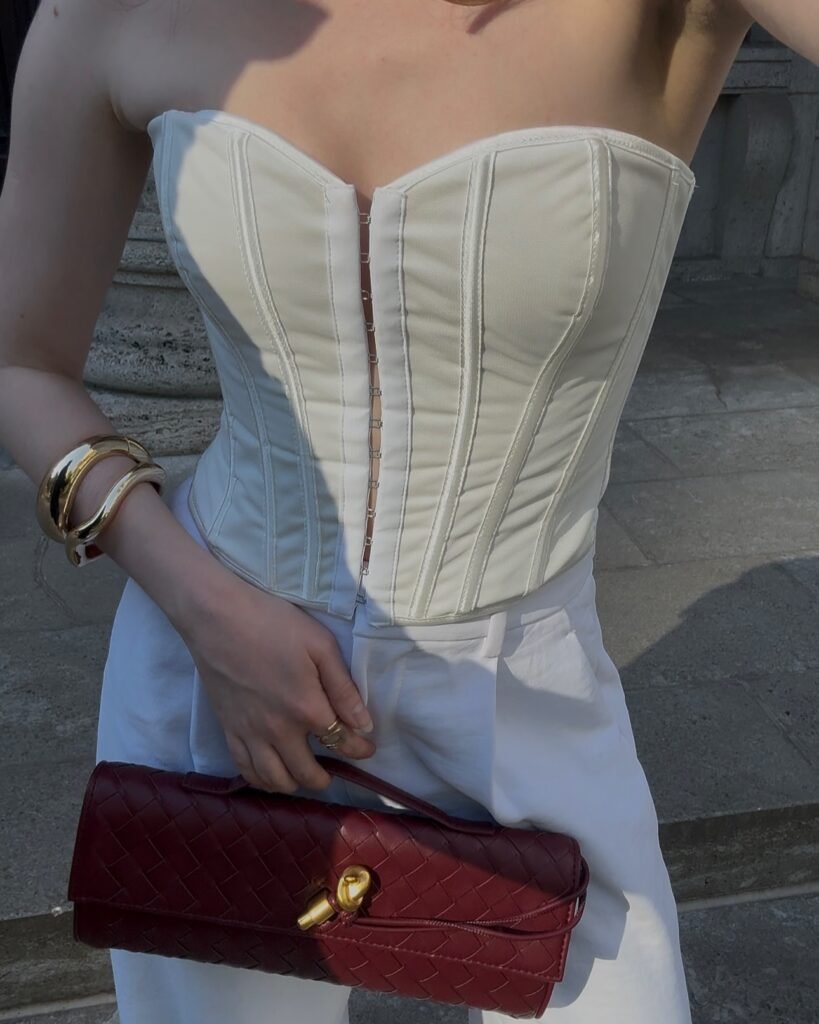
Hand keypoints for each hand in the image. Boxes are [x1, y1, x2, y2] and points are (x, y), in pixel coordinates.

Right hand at [179, 571, 375, 793]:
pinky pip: (245, 769)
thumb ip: (343, 688)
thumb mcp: (320, 645)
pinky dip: (261, 780)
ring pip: (275, 780)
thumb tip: (364, 724)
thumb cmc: (272, 624)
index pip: (341, 742)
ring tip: (304, 776)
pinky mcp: (228, 730)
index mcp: (307, 709)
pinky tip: (270, 774)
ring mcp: (250, 734)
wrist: (216, 618)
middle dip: (325, 778)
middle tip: (334, 770)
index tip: (367, 749)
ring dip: (294, 784)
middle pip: (307, 773)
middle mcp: (279, 731)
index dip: (359, 750)